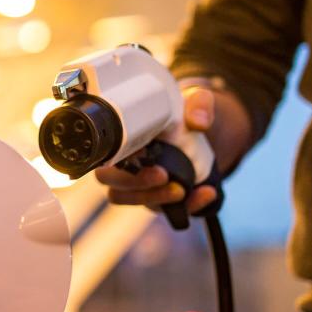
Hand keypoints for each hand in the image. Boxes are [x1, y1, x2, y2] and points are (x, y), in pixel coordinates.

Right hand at [94, 84, 251, 213]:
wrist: (202, 134)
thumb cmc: (184, 113)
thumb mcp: (194, 100)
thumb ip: (199, 103)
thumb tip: (199, 122)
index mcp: (123, 139)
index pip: (105, 155)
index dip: (116, 158)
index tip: (140, 154)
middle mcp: (125, 164)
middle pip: (112, 184)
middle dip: (135, 184)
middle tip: (163, 175)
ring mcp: (140, 185)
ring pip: (132, 200)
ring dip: (155, 198)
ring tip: (182, 190)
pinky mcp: (159, 198)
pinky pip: (167, 210)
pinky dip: (188, 206)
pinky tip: (207, 193)